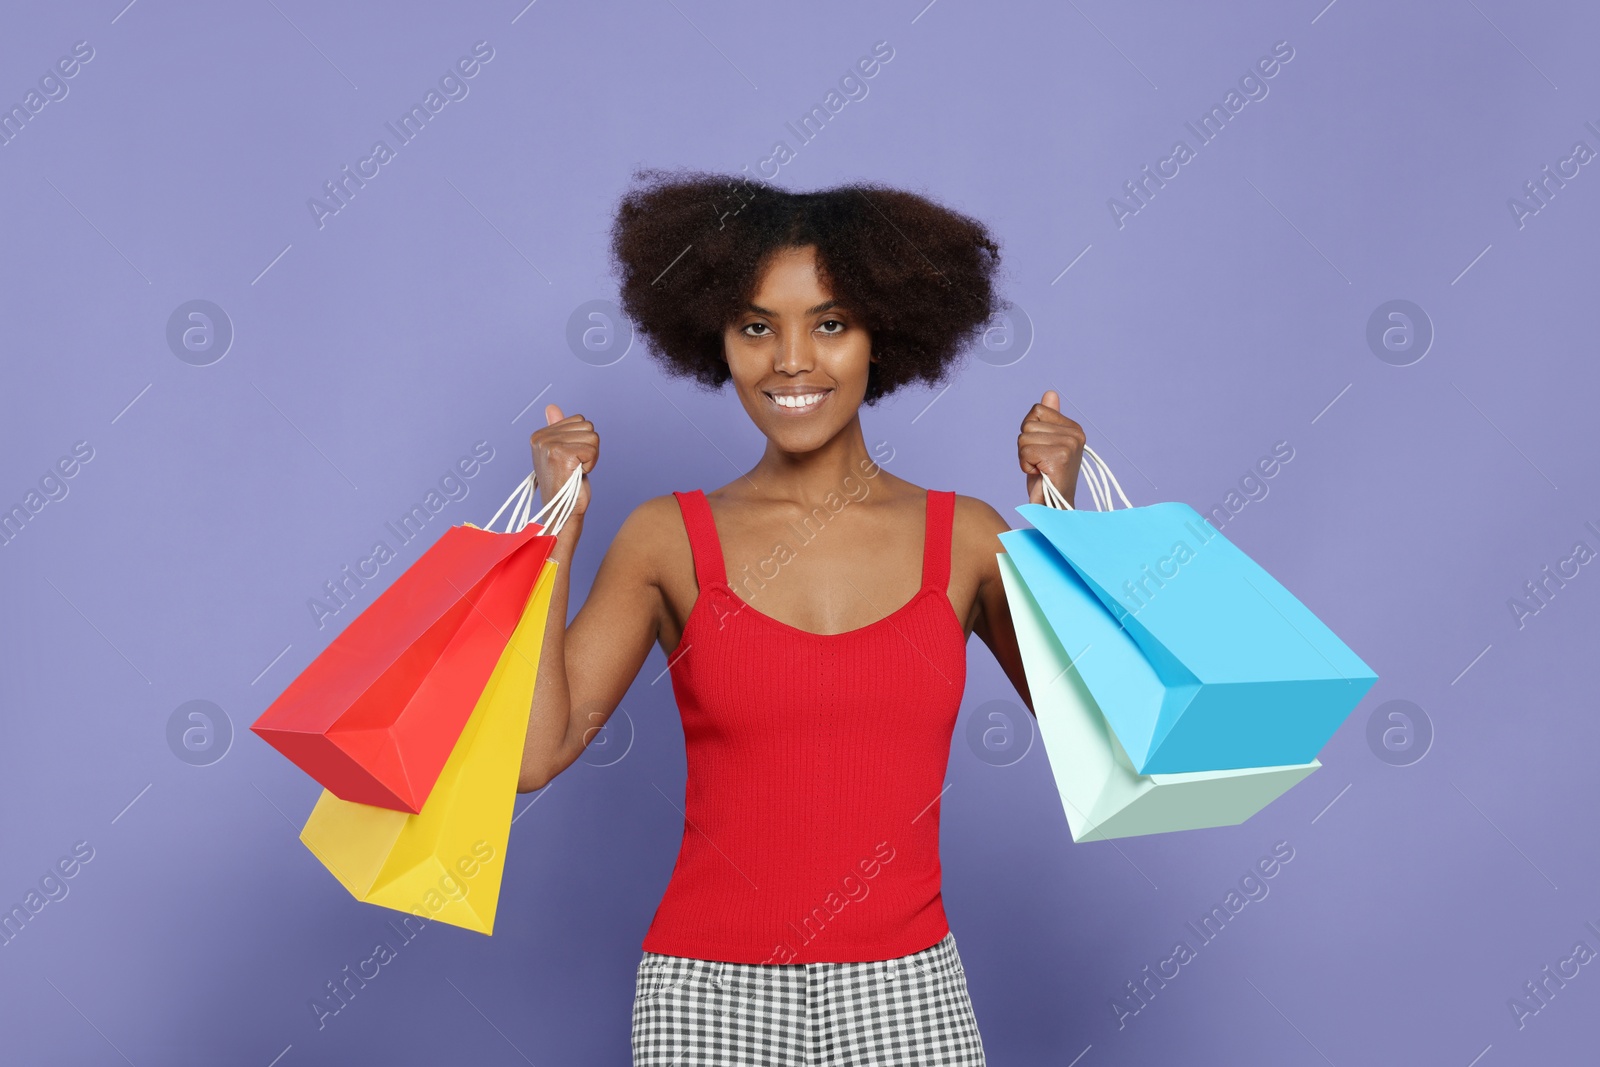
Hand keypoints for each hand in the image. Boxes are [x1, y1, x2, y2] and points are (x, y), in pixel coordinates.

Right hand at [529, 404, 596, 526]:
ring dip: (590, 457)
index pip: (579, 419)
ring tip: (576, 470)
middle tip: (575, 466)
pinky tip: (578, 474)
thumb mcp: (561, 451)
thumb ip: (557, 428)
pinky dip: (591, 464)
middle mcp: (541, 438)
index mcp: (539, 435)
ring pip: (592, 437)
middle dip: (588, 448)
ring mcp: (550, 446)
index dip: (582, 441)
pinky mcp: (561, 456)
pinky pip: (592, 450)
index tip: (571, 459)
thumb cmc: (565, 484)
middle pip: (588, 426)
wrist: (562, 511)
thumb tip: (551, 406)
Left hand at [1018, 390, 1085, 506]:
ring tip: (1040, 469)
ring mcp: (1069, 444)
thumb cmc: (1047, 477)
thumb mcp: (1045, 443)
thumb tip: (1050, 393)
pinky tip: (1039, 474)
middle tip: (1040, 463)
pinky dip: (1025, 465)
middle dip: (1026, 446)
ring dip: (1025, 457)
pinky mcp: (1060, 457)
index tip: (1041, 451)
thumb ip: (1048, 418)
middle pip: (1028, 424)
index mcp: (1074, 427)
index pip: (1036, 410)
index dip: (1030, 432)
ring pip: (1024, 438)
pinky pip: (1025, 451)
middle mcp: (1075, 433)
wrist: (1054, 508)